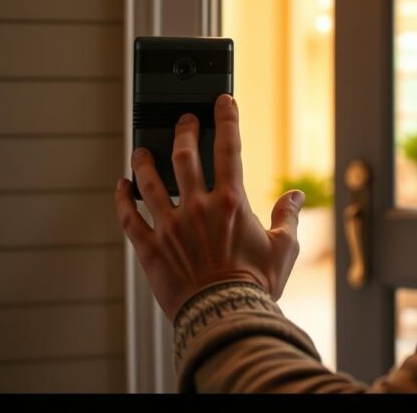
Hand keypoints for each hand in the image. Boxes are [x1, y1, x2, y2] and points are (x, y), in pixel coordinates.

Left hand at [114, 93, 305, 320]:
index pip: (229, 147)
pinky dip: (121, 197)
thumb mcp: (284, 249)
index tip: (223, 101)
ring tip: (142, 148)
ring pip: (149, 180)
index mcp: (232, 202)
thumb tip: (295, 197)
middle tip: (184, 120)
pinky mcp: (149, 247)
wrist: (224, 315)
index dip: (226, 118)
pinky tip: (121, 185)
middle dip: (183, 130)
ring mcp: (170, 225)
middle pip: (185, 155)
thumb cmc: (256, 285)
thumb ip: (289, 218)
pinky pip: (128, 216)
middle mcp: (198, 206)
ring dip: (144, 159)